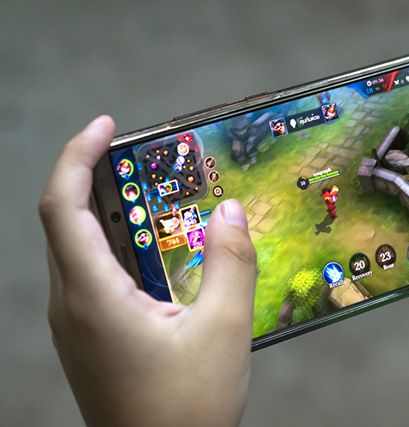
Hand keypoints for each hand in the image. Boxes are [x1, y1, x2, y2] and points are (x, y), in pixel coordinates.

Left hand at [39, 116, 256, 426]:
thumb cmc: (187, 406)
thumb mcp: (223, 330)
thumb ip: (231, 264)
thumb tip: (231, 210)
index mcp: (92, 296)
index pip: (62, 207)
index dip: (77, 156)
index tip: (107, 125)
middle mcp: (70, 304)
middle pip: (65, 222)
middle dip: (95, 177)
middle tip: (144, 157)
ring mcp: (75, 325)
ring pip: (77, 250)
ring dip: (107, 214)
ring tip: (155, 198)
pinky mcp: (89, 339)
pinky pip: (91, 276)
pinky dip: (116, 247)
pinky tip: (157, 255)